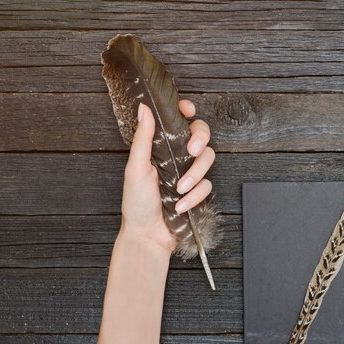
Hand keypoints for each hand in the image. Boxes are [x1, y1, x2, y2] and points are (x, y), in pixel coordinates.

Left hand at [120, 100, 214, 252]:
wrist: (147, 235)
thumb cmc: (136, 203)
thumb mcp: (135, 168)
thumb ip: (142, 138)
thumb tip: (144, 108)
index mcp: (160, 146)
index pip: (178, 121)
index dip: (186, 111)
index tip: (188, 111)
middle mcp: (177, 156)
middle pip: (201, 135)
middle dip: (200, 139)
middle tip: (192, 150)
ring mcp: (189, 173)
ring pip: (208, 159)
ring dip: (195, 174)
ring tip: (179, 188)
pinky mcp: (198, 191)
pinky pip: (208, 185)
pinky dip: (195, 196)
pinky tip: (181, 205)